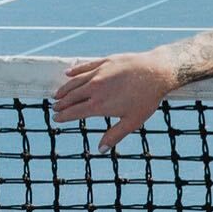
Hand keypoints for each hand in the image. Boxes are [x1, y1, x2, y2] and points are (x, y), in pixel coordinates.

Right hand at [50, 49, 177, 152]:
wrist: (157, 72)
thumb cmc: (146, 98)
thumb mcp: (132, 121)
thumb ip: (115, 135)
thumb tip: (100, 150)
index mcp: (99, 105)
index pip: (74, 112)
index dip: (63, 116)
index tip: (56, 119)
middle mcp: (94, 88)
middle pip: (71, 97)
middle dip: (61, 104)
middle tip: (55, 107)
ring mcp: (98, 73)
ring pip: (75, 82)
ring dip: (64, 89)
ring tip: (57, 94)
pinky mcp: (104, 61)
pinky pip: (84, 66)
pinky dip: (74, 71)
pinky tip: (68, 74)